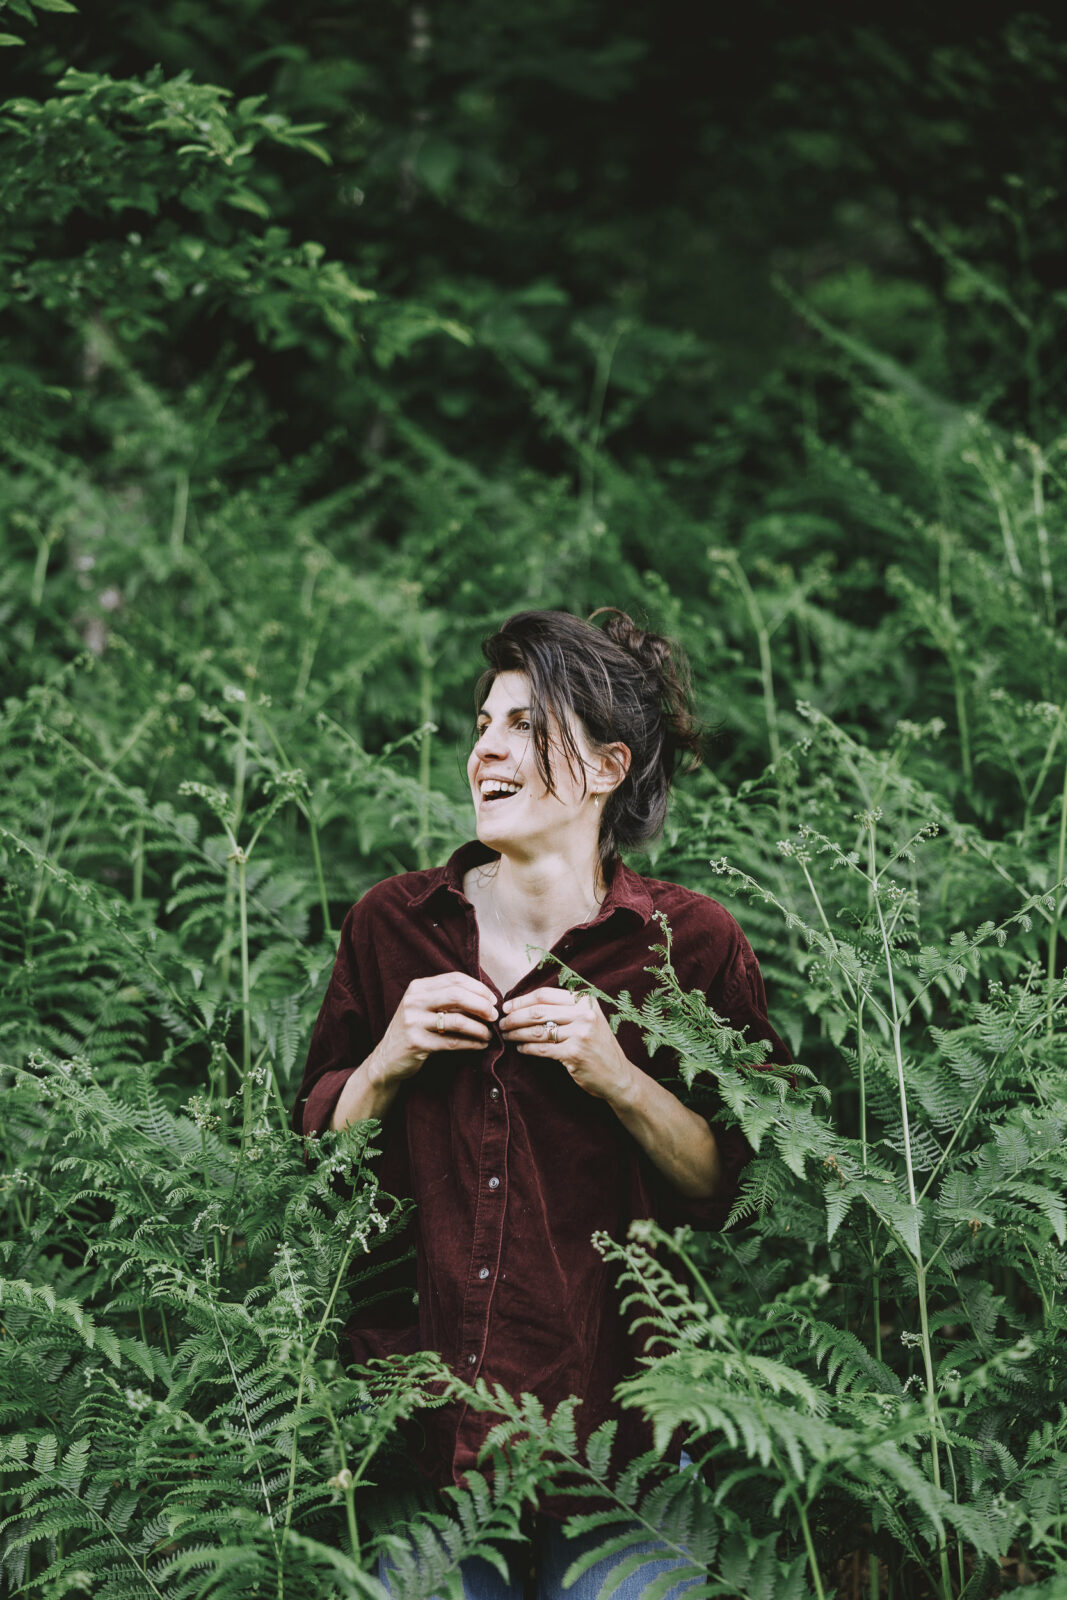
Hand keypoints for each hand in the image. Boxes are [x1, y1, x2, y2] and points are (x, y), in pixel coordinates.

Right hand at [372, 972, 498, 1086]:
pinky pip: (452, 1042)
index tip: (492, 1000)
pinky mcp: (416, 1043)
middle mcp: (413, 1001)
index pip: (455, 979)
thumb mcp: (424, 1007)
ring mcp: (413, 1022)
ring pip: (457, 1020)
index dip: (478, 988)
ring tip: (489, 1034)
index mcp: (418, 987)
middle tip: (494, 1016)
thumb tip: (485, 997)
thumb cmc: (414, 1030)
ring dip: (480, 1028)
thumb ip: (447, 998)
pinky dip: (472, 1043)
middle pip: (457, 995)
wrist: (386, 1059)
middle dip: (482, 1005)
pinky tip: (481, 1045)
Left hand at [500, 987, 636, 1104]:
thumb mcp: (588, 1019)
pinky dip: (527, 1049)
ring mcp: (581, 1034)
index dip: (522, 1000)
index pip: (545, 994)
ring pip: (537, 1030)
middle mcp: (584, 1014)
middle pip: (538, 1011)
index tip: (507, 1007)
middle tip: (502, 1023)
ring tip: (507, 1036)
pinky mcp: (575, 1054)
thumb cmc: (597, 1046)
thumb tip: (524, 1004)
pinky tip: (521, 1049)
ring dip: (517, 1033)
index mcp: (585, 1001)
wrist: (618, 1075)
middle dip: (514, 1017)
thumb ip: (565, 1008)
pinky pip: (542, 1049)